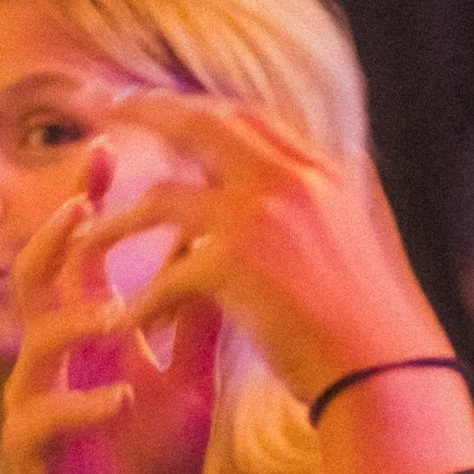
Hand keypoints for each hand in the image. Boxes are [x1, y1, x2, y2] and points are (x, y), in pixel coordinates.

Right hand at [3, 151, 220, 473]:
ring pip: (34, 344)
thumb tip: (220, 248)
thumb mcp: (189, 383)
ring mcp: (37, 402)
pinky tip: (120, 396)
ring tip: (116, 315)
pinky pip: (40, 419)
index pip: (82, 253)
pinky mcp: (32, 454)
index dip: (87, 202)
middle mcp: (56, 358)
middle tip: (84, 206)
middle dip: (55, 239)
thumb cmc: (152, 463)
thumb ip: (197, 322)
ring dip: (73, 323)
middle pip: (37, 278)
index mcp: (91, 333)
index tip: (107, 149)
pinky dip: (80, 403)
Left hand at [92, 94, 449, 408]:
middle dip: (145, 109)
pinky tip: (121, 324)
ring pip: (163, 200)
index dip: (197, 108)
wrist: (385, 371)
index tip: (158, 102)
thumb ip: (311, 205)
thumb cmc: (369, 324)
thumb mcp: (348, 239)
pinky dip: (141, 304)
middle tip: (101, 103)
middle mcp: (293, 180)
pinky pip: (164, 278)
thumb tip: (277, 194)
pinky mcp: (236, 264)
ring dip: (120, 223)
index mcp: (321, 172)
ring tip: (89, 242)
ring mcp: (262, 217)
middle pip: (202, 125)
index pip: (248, 119)